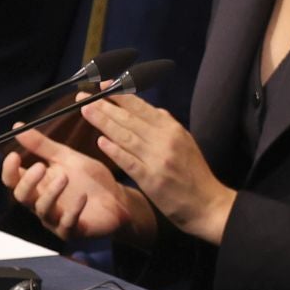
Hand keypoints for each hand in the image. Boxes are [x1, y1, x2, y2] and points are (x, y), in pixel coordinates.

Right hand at [2, 127, 153, 243]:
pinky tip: (82, 197)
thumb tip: (17, 127)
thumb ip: (43, 146)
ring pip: (42, 209)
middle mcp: (42, 203)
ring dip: (51, 193)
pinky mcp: (73, 230)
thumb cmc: (91, 180)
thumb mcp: (67, 158)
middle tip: (41, 167)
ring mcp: (56, 219)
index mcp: (38, 185)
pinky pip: (67, 224)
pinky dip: (73, 210)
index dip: (9, 170)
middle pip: (22, 196)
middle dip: (29, 182)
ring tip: (65, 177)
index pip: (13, 180)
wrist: (119, 199)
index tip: (14, 155)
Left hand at [80, 94, 234, 244]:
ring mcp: (158, 159)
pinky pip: (129, 161)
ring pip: (126, 136)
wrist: (206, 203)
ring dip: (104, 122)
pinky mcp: (151, 179)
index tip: (102, 86)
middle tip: (83, 97)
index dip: (120, 95)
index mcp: (173, 129)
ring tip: (86, 111)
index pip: (142, 107)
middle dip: (105, 106)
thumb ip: (168, 125)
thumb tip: (153, 110)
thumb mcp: (186, 142)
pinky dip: (115, 151)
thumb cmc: (194, 173)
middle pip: (130, 119)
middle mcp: (165, 140)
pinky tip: (101, 141)